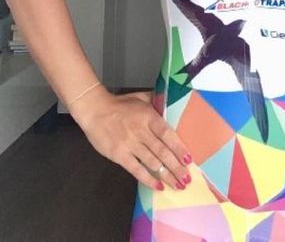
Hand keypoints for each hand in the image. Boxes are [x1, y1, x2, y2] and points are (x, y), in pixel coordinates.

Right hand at [70, 86, 192, 191]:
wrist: (95, 110)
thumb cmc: (120, 104)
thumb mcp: (140, 97)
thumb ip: (156, 101)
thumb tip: (172, 100)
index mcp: (149, 117)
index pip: (167, 134)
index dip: (178, 147)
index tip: (189, 159)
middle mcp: (141, 131)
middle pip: (162, 151)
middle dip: (176, 167)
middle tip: (187, 179)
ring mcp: (130, 144)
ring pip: (152, 162)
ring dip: (166, 175)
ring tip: (178, 185)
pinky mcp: (119, 155)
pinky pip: (136, 169)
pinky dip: (148, 179)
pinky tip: (158, 187)